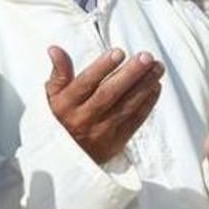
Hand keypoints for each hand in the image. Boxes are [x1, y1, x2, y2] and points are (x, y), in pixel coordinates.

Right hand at [45, 46, 162, 162]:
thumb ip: (59, 73)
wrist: (65, 158)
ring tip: (157, 67)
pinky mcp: (117, 141)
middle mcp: (84, 118)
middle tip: (146, 57)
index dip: (102, 68)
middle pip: (110, 94)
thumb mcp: (51, 96)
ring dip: (144, 85)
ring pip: (126, 106)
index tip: (118, 53)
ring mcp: (102, 131)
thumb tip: (55, 49)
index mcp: (66, 104)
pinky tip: (155, 86)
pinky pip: (135, 120)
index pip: (85, 83)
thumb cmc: (59, 119)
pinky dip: (147, 103)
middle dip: (130, 74)